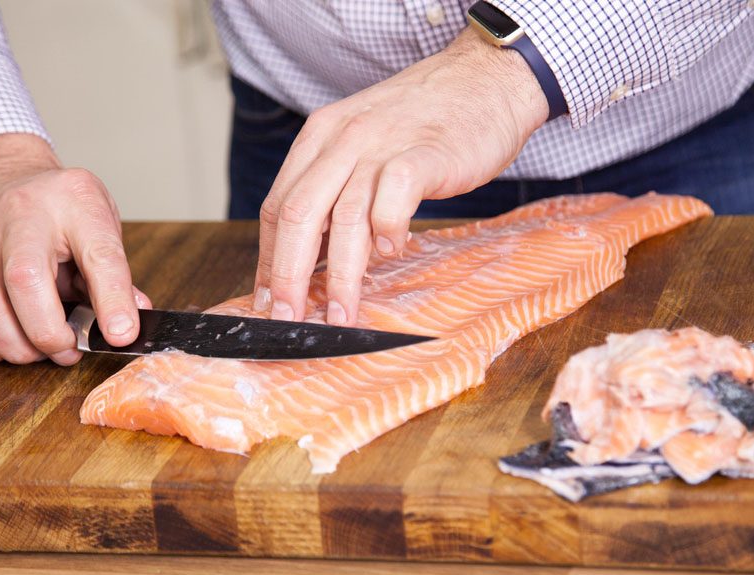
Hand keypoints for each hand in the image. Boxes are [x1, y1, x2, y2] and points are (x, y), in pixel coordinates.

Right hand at [0, 133, 149, 364]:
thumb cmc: (60, 209)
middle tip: (69, 350)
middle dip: (49, 333)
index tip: (120, 335)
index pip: (99, 254)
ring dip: (17, 346)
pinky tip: (6, 346)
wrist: (1, 177)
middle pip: (25, 280)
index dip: (113, 300)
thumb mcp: (100, 225)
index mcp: (73, 203)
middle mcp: (20, 215)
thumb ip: (115, 276)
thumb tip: (125, 327)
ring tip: (39, 350)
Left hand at [255, 27, 548, 324]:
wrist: (487, 78)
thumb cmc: (427, 121)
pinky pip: (392, 202)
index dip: (268, 259)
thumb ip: (336, 187)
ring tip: (340, 314)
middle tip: (287, 317)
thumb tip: (311, 254)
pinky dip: (387, 234)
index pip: (278, 206)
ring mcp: (382, 146)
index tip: (266, 298)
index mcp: (320, 137)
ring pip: (342, 220)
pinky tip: (393, 253)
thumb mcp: (364, 142)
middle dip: (287, 276)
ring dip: (338, 276)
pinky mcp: (423, 155)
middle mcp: (343, 139)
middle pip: (298, 216)